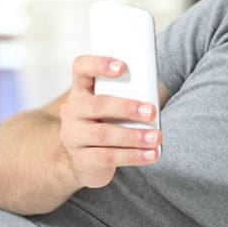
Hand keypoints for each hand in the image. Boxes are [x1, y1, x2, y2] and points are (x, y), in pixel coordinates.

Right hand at [58, 55, 161, 188]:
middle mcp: (72, 111)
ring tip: (156, 137)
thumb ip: (125, 96)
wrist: (85, 162)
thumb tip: (153, 95)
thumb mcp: (110, 108)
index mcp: (80, 91)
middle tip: (152, 111)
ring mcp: (72, 136)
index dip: (99, 64)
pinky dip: (133, 156)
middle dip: (127, 108)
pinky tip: (151, 155)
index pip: (81, 68)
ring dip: (134, 136)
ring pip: (103, 134)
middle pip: (97, 104)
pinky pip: (108, 157)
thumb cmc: (105, 125)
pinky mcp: (81, 160)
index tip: (122, 67)